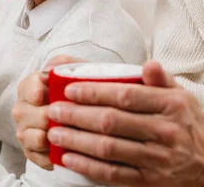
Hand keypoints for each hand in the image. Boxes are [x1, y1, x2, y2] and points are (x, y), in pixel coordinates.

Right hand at [13, 55, 85, 169]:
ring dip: (57, 137)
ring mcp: (24, 132)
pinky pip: (40, 157)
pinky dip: (56, 156)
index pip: (33, 89)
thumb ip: (62, 63)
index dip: (49, 93)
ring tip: (75, 134)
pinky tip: (70, 150)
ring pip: (36, 138)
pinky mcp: (30, 152)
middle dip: (59, 118)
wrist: (82, 112)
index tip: (64, 94)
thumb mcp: (71, 68)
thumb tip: (52, 71)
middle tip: (79, 118)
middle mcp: (21, 110)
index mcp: (27, 87)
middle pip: (38, 116)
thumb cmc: (74, 89)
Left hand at [46, 60, 203, 186]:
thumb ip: (160, 79)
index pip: (125, 95)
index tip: (69, 90)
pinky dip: (87, 166)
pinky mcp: (149, 181)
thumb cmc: (185, 122)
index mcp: (170, 105)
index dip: (93, 92)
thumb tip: (148, 64)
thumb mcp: (180, 96)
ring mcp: (157, 159)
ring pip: (108, 148)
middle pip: (111, 121)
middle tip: (53, 110)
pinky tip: (68, 157)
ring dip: (76, 140)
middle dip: (76, 115)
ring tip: (54, 132)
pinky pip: (113, 174)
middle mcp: (165, 132)